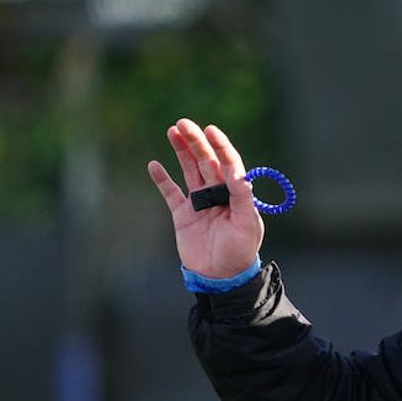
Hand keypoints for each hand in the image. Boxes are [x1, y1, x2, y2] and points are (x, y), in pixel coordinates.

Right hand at [147, 118, 264, 278]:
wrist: (220, 277)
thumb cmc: (240, 252)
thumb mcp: (247, 226)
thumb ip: (243, 199)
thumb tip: (240, 174)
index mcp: (236, 194)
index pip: (229, 163)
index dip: (220, 146)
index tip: (211, 130)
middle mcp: (218, 194)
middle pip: (206, 161)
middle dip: (196, 142)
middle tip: (184, 123)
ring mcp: (199, 203)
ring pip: (189, 170)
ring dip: (182, 151)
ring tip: (173, 131)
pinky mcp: (183, 215)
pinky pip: (170, 192)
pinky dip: (162, 179)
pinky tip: (154, 164)